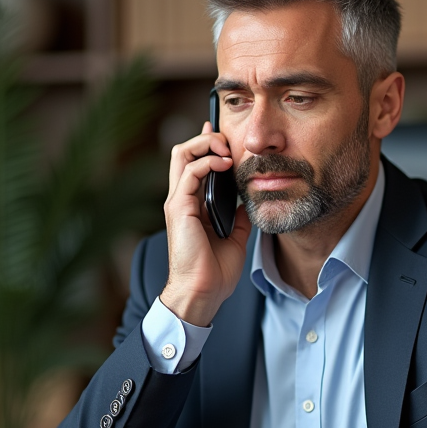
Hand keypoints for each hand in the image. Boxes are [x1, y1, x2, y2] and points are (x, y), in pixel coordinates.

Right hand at [160, 122, 252, 326]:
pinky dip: (207, 161)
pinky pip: (190, 172)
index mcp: (192, 206)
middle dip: (206, 137)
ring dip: (206, 143)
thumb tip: (248, 204)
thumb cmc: (215, 271)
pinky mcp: (179, 207)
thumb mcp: (236, 238)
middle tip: (227, 138)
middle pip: (183, 152)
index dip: (207, 145)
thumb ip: (239, 218)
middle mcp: (181, 199)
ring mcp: (177, 202)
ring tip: (226, 147)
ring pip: (182, 154)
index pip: (193, 164)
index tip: (224, 135)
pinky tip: (224, 163)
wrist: (203, 292)